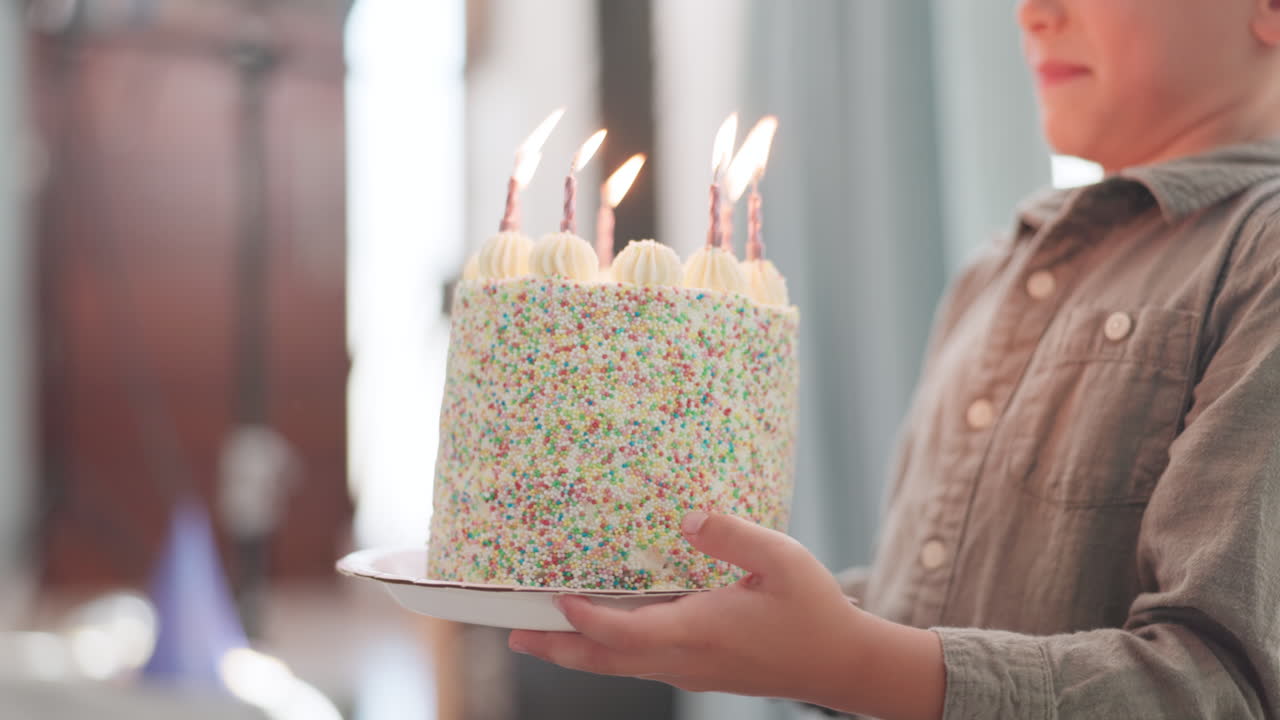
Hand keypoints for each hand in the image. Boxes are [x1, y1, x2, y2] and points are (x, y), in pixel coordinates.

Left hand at [507, 511, 869, 707]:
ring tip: (539, 635)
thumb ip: (732, 535)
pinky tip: (601, 633)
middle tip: (514, 633)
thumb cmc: (814, 611)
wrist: (842, 665)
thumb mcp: (781, 560)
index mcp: (700, 631)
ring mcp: (691, 671)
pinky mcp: (700, 672)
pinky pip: (641, 663)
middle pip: (605, 660)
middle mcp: (686, 659)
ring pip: (619, 666)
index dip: (584, 618)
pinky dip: (608, 651)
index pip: (625, 631)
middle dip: (557, 647)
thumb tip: (687, 517)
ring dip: (577, 652)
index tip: (554, 596)